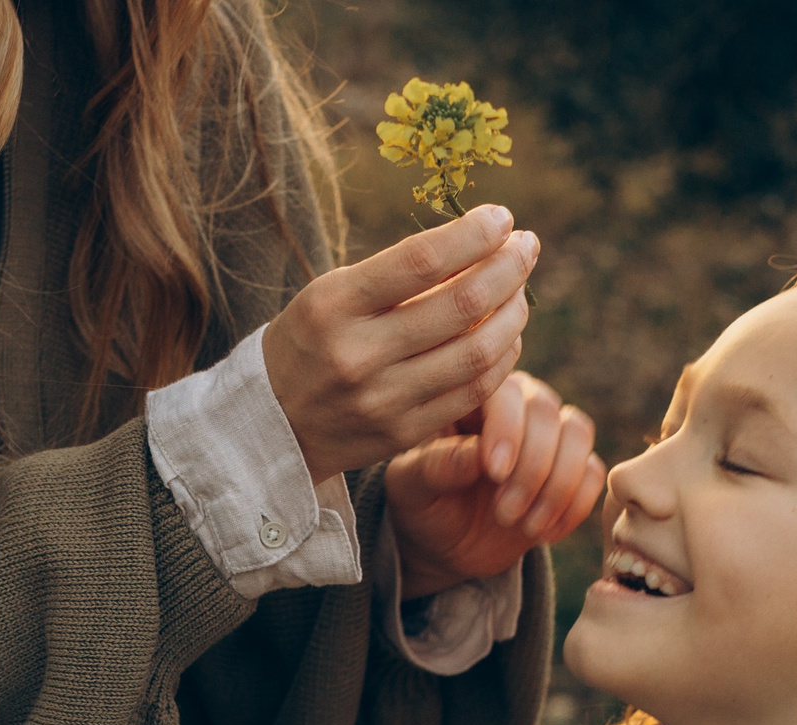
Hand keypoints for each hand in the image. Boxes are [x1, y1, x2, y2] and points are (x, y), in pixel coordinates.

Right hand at [266, 205, 538, 482]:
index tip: (501, 217)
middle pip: (460, 305)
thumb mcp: (331, 295)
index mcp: (333, 306)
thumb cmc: (310, 341)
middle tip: (526, 246)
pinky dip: (501, 358)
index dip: (473, 234)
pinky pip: (472, 393)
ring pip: (477, 352)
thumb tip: (480, 243)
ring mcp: (382, 401)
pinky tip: (506, 335)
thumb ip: (396, 276)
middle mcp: (357, 355)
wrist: (270, 423)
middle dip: (508, 268)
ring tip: (520, 289)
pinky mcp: (402, 433)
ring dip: (513, 313)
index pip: (421, 260)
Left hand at [388, 373, 606, 600]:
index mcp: (472, 398)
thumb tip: (476, 455)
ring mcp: (549, 435)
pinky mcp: (572, 469)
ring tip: (525, 528)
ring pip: (578, 433)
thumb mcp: (411, 489)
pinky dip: (576, 505)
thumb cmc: (422, 505)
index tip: (494, 474)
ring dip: (558, 485)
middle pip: (547, 411)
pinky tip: (545, 534)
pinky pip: (594, 472)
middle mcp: (516, 406)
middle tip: (504, 515)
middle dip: (532, 468)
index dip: (508, 429)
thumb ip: (435, 466)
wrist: (445, 544)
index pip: (505, 392)